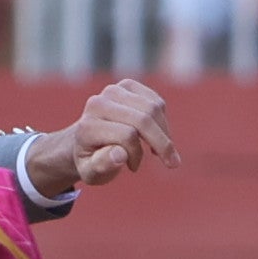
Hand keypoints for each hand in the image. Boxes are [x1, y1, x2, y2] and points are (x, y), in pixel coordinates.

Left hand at [29, 79, 177, 194]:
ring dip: (164, 133)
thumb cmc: (92, 161)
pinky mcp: (127, 86)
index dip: (137, 154)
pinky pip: (157, 102)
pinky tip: (156, 136)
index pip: (126, 136)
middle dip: (162, 143)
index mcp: (87, 127)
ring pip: (153, 109)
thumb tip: (120, 154)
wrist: (86, 142)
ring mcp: (112, 91)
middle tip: (171, 163)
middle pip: (143, 120)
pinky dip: (162, 121)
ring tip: (159, 152)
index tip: (133, 167)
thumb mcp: (91, 173)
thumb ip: (102, 166)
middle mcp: (98, 104)